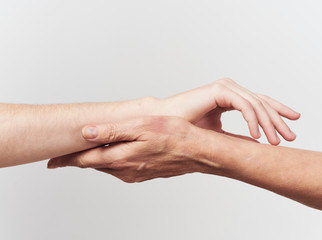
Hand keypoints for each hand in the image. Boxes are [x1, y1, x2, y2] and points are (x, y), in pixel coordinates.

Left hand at [47, 116, 254, 181]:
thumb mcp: (141, 127)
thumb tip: (86, 132)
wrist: (198, 152)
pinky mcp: (144, 173)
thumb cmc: (174, 136)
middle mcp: (125, 170)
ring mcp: (135, 174)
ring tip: (84, 153)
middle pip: (93, 165)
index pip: (84, 160)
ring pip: (107, 167)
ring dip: (94, 160)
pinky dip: (110, 162)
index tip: (52, 161)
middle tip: (63, 155)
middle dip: (77, 160)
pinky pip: (120, 169)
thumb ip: (111, 131)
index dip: (66, 159)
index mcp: (120, 158)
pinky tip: (113, 155)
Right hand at [156, 78, 299, 144]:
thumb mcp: (220, 134)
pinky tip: (258, 135)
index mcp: (231, 96)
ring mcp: (226, 87)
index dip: (278, 111)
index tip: (293, 122)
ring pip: (256, 104)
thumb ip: (237, 135)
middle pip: (262, 102)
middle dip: (279, 120)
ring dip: (268, 124)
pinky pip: (243, 105)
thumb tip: (257, 143)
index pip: (260, 102)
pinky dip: (252, 120)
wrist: (167, 122)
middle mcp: (230, 89)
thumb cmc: (188, 127)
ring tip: (277, 141)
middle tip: (291, 136)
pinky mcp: (219, 90)